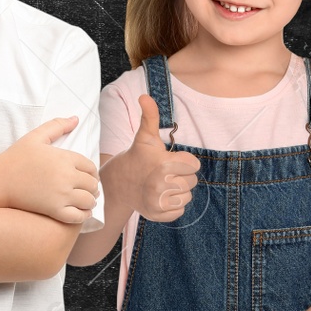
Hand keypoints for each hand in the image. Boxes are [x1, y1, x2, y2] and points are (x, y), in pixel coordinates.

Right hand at [0, 115, 100, 222]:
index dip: (92, 173)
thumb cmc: (15, 158)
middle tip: (87, 189)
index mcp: (64, 158)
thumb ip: (56, 126)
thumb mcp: (35, 137)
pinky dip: (84, 215)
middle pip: (92, 184)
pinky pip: (78, 216)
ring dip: (90, 200)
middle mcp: (66, 176)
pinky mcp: (54, 210)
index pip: (91, 167)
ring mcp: (61, 194)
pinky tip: (81, 212)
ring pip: (89, 200)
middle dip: (92, 187)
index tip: (88, 176)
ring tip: (85, 200)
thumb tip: (76, 118)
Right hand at [103, 94, 200, 222]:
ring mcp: (159, 201)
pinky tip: (159, 198)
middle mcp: (161, 184)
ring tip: (161, 185)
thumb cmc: (137, 158)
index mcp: (163, 164)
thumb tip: (145, 96)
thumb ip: (150, 116)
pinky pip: (180, 211)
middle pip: (192, 182)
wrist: (116, 184)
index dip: (184, 162)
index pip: (194, 165)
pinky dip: (172, 206)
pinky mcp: (158, 215)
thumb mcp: (144, 137)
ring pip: (187, 196)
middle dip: (181, 177)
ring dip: (177, 192)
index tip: (169, 161)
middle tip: (163, 174)